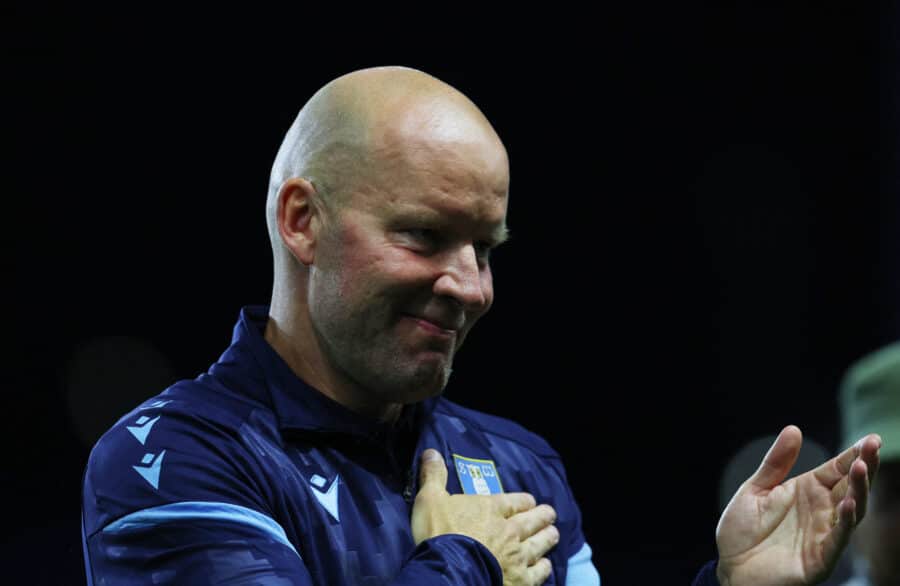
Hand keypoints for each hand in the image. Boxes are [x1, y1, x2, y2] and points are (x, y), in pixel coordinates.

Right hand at [411, 449, 558, 585]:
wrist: (450, 573)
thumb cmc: (439, 534)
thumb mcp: (429, 500)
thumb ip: (434, 476)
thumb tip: (431, 452)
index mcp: (491, 509)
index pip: (515, 501)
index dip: (524, 501)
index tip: (529, 501)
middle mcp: (510, 530)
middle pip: (532, 521)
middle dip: (542, 516)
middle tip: (550, 514)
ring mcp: (517, 556)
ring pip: (539, 544)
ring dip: (547, 538)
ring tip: (554, 534)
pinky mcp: (520, 580)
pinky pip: (538, 573)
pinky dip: (543, 568)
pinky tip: (545, 566)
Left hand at [715, 425, 881, 585]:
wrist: (730, 568)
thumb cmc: (742, 531)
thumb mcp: (755, 489)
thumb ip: (775, 463)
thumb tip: (794, 429)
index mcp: (807, 491)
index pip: (837, 469)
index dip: (854, 454)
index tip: (871, 438)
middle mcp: (821, 511)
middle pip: (850, 486)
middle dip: (864, 466)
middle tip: (874, 446)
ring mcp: (823, 534)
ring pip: (851, 510)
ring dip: (859, 490)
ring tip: (861, 468)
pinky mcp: (820, 558)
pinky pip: (837, 539)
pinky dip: (845, 522)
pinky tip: (848, 504)